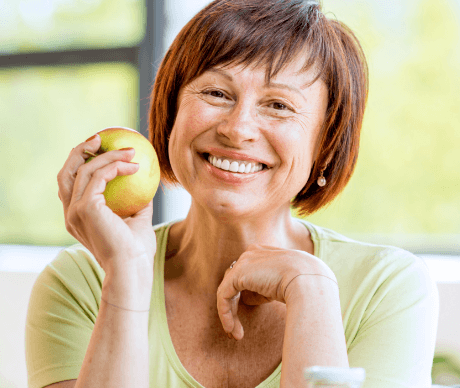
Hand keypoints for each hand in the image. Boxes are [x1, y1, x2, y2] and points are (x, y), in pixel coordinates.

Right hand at [57, 134, 156, 282]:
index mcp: (78, 218)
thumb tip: (146, 184)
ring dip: (107, 156)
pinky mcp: (85, 208)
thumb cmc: (136, 251)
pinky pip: (99, 176)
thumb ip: (138, 203)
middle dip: (80, 151)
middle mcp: (71, 214)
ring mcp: (75, 211)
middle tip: (100, 139)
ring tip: (129, 150)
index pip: (72, 185)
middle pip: (66, 173)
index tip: (100, 150)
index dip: (81, 164)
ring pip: (83, 170)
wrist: (132, 269)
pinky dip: (116, 166)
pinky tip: (134, 166)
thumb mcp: (138, 221)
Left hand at [216, 244, 335, 340]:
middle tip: (235, 329)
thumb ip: (264, 287)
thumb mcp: (282, 283)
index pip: (246, 274)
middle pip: (234, 282)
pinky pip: (224, 295)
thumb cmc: (303, 285)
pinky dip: (225, 313)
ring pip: (227, 290)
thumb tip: (248, 298)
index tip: (247, 316)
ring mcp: (243, 261)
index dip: (244, 296)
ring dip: (230, 314)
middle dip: (233, 306)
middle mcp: (251, 253)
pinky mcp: (237, 274)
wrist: (309, 281)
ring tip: (236, 335)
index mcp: (262, 252)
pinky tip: (232, 328)